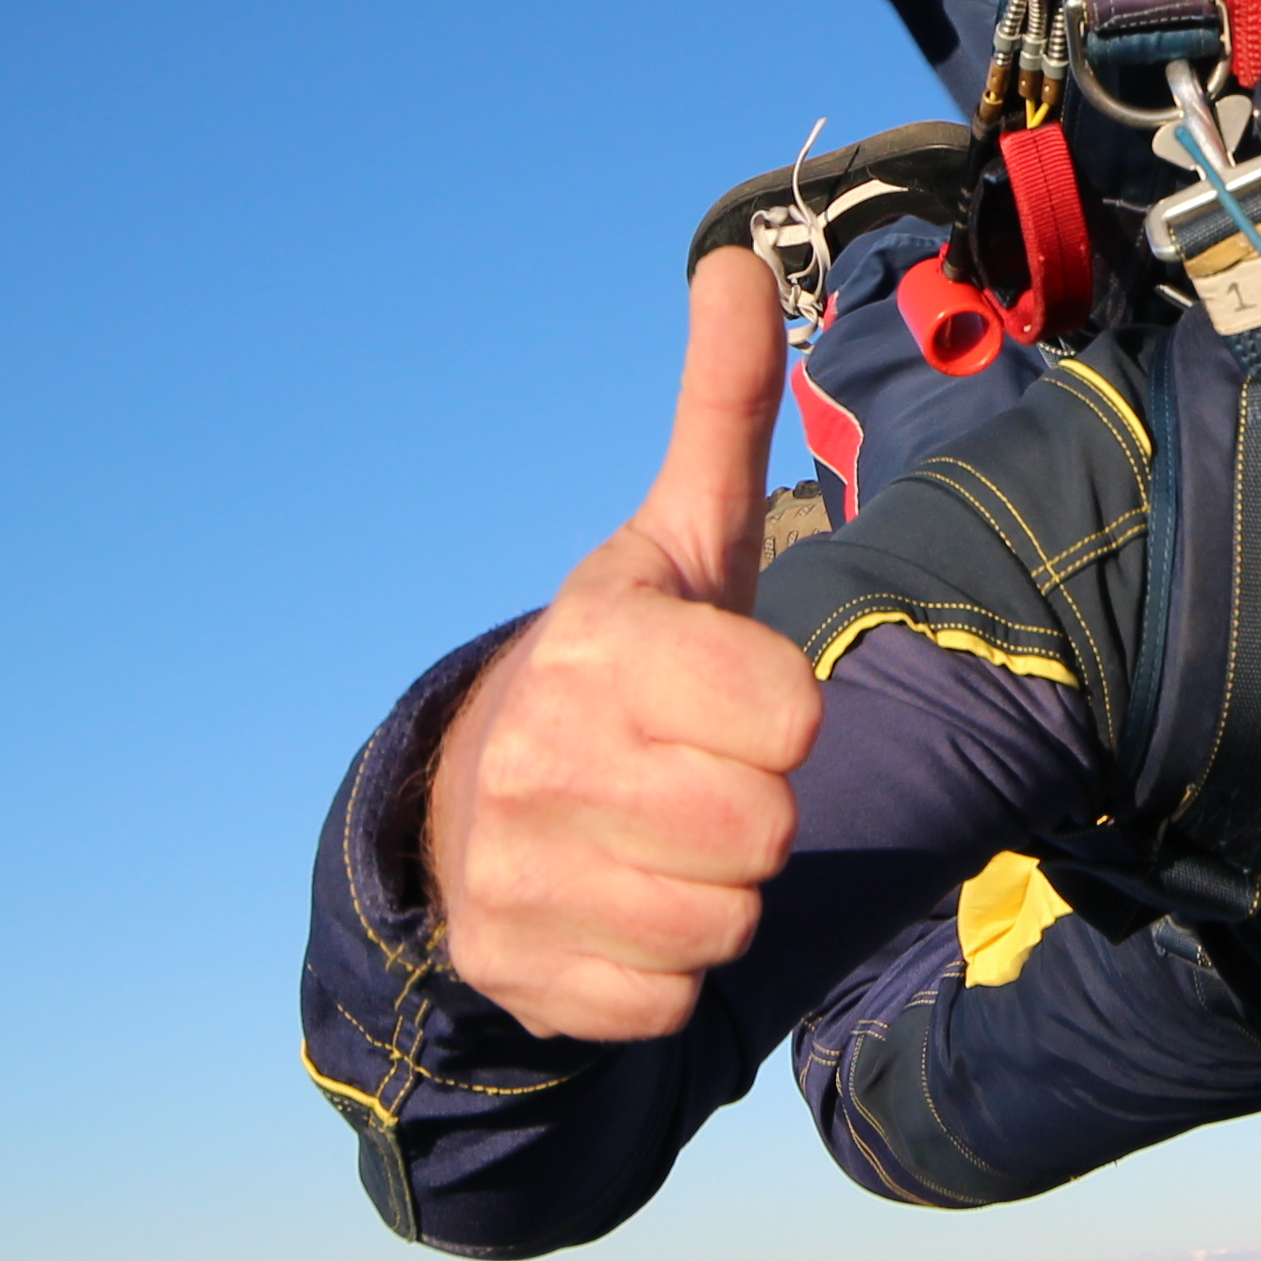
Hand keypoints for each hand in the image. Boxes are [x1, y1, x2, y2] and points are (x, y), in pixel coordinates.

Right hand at [420, 252, 820, 1038]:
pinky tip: (621, 906)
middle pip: (762, 832)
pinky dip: (660, 968)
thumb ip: (721, 410)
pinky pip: (665, 1001)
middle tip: (701, 774)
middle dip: (754, 811)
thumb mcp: (682, 540)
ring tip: (663, 837)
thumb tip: (742, 258)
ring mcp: (516, 874)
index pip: (785, 715)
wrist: (475, 797)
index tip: (733, 697)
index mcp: (600, 648)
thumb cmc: (630, 663)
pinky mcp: (514, 970)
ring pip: (720, 926)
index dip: (781, 714)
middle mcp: (541, 759)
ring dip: (715, 893)